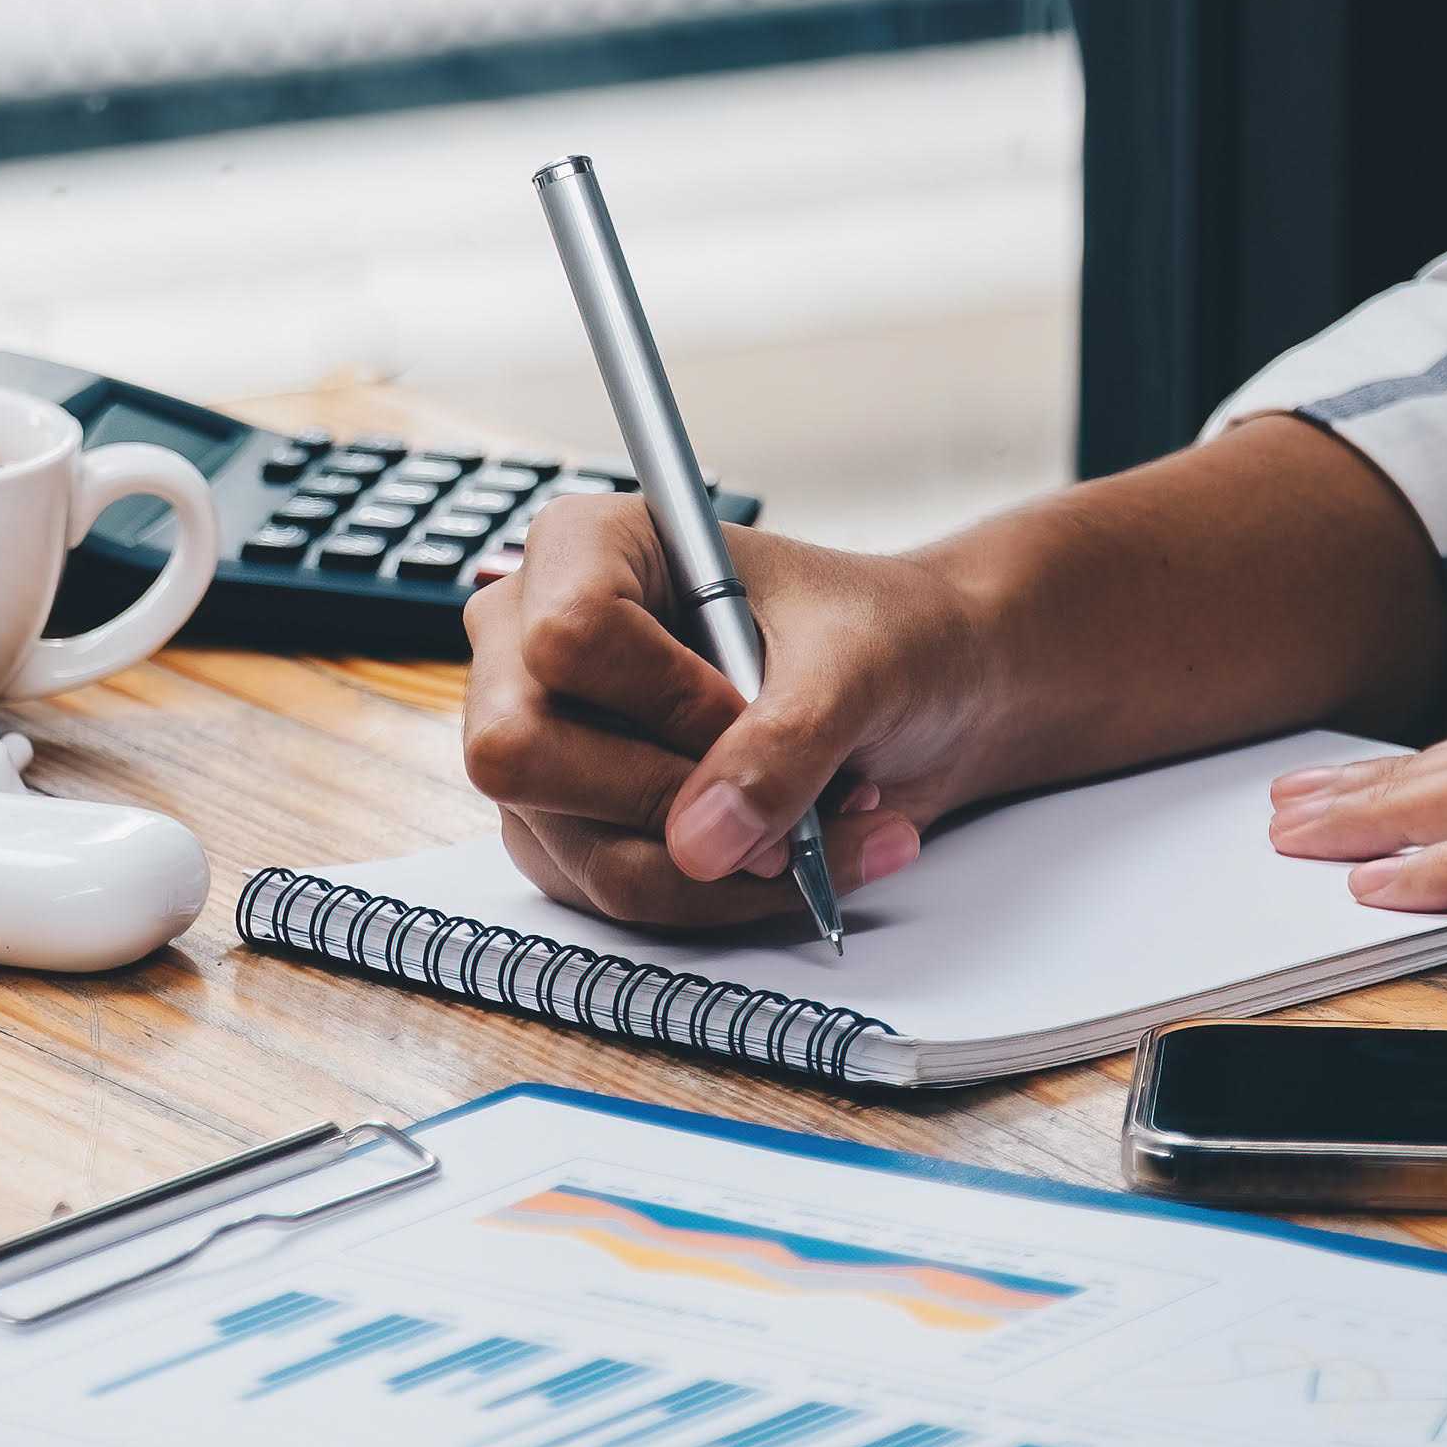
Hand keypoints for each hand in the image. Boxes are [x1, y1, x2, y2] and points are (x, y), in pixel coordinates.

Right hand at [459, 497, 1000, 925]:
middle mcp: (534, 647)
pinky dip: (728, 896)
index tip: (749, 709)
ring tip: (832, 822)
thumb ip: (783, 745)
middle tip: (780, 793)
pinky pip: (621, 896)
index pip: (566, 637)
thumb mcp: (856, 667)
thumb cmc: (884, 635)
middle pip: (521, 754)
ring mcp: (544, 747)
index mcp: (586, 550)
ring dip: (732, 866)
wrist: (924, 693)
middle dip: (673, 798)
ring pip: (585, 850)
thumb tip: (702, 844)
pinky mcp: (571, 831)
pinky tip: (797, 851)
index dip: (665, 698)